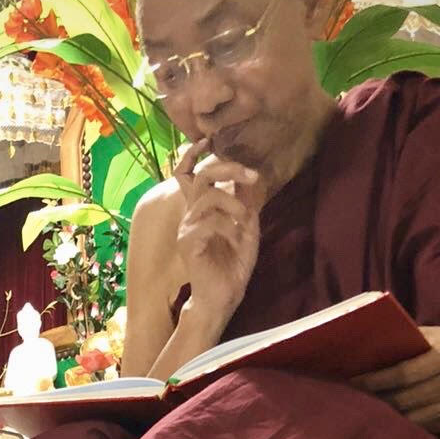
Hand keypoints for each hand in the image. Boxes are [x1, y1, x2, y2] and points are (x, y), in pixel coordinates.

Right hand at [173, 138, 263, 327]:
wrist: (223, 297)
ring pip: (207, 196)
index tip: (209, 141)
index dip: (194, 155)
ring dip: (232, 202)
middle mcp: (191, 215)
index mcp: (202, 210)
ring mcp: (187, 228)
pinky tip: (236, 237)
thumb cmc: (232, 267)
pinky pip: (208, 221)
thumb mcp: (246, 229)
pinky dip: (228, 225)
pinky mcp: (188, 243)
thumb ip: (245, 204)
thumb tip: (249, 178)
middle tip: (251, 176)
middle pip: (201, 175)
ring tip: (245, 218)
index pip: (189, 174)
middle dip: (228, 168)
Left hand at [355, 324, 439, 432]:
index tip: (352, 381)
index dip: (376, 380)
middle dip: (376, 401)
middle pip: (406, 399)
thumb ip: (413, 340)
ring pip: (414, 418)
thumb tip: (375, 344)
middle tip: (349, 400)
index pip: (404, 372)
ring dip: (387, 417)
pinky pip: (427, 426)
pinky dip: (406, 424)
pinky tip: (390, 421)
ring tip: (364, 412)